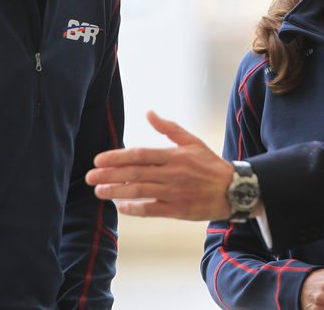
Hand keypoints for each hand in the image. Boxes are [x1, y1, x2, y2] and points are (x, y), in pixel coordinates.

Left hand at [85, 111, 234, 219]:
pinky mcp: (178, 211)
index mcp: (174, 155)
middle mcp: (173, 174)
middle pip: (135, 173)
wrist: (234, 189)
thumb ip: (168, 128)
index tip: (98, 160)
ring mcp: (175, 193)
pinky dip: (134, 208)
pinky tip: (121, 205)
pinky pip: (151, 210)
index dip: (117, 157)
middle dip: (109, 175)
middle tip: (89, 177)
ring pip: (139, 192)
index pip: (140, 154)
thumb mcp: (192, 142)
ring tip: (99, 191)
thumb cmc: (210, 164)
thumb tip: (149, 112)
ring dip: (116, 192)